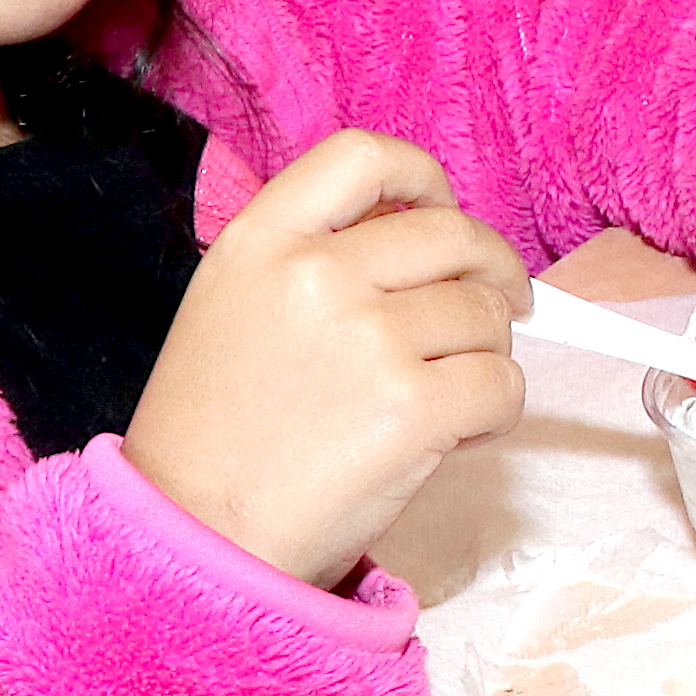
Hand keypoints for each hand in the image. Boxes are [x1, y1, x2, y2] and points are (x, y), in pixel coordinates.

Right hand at [127, 132, 525, 584]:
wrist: (193, 539)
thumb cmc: (213, 438)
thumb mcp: (231, 309)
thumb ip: (311, 262)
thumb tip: (425, 245)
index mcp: (259, 241)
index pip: (361, 157)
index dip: (420, 177)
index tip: (440, 209)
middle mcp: (316, 274)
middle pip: (452, 236)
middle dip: (489, 272)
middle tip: (495, 307)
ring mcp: (368, 337)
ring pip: (486, 314)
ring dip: (486, 352)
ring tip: (449, 393)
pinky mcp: (411, 406)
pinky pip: (501, 385)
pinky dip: (496, 410)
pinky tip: (459, 432)